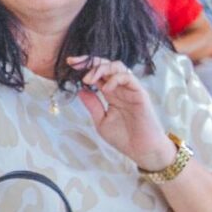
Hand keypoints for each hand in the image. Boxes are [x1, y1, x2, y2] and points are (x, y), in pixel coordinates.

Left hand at [71, 56, 172, 172]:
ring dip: (101, 68)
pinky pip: (128, 78)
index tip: (69, 63)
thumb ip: (93, 105)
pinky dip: (115, 79)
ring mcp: (131, 89)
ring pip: (118, 66)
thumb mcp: (101, 121)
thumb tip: (80, 90)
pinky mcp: (140, 93)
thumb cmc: (124, 138)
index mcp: (111, 93)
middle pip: (106, 64)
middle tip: (74, 64)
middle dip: (89, 61)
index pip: (98, 73)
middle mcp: (120, 88)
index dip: (84, 65)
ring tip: (88, 80)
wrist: (141, 151)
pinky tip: (105, 88)